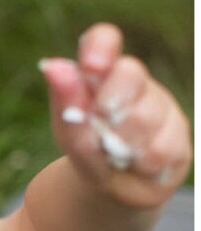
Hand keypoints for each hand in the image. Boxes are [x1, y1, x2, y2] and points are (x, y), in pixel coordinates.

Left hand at [39, 23, 191, 207]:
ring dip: (122, 141)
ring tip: (114, 154)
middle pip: (131, 74)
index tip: (91, 66)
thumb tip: (53, 66)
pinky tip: (134, 166)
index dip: (100, 46)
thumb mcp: (69, 130)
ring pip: (147, 115)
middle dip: (110, 103)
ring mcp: (163, 109)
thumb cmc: (88, 149)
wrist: (110, 190)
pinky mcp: (178, 138)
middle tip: (100, 123)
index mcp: (104, 73)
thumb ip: (66, 101)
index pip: (104, 39)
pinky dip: (140, 163)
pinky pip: (161, 147)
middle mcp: (137, 83)